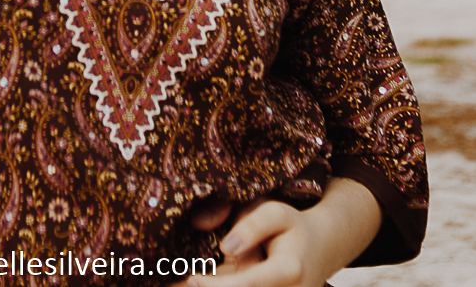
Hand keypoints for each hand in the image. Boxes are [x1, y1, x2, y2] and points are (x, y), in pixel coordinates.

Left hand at [186, 199, 326, 286]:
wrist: (321, 250)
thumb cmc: (293, 228)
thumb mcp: (275, 212)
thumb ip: (251, 225)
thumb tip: (225, 248)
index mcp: (288, 271)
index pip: (247, 284)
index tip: (191, 280)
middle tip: (171, 283)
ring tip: (176, 282)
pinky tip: (186, 283)